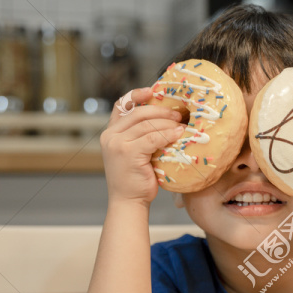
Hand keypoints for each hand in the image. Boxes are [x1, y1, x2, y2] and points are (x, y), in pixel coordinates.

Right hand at [100, 88, 184, 205]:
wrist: (128, 202)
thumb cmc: (136, 179)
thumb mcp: (135, 152)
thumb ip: (141, 136)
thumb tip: (166, 119)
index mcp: (110, 133)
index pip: (121, 106)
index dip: (137, 95)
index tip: (153, 91)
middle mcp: (110, 135)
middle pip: (138, 113)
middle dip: (161, 111)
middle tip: (178, 114)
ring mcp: (117, 144)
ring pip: (147, 125)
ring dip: (167, 123)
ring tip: (182, 125)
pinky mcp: (128, 152)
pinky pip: (152, 138)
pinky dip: (167, 134)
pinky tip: (179, 134)